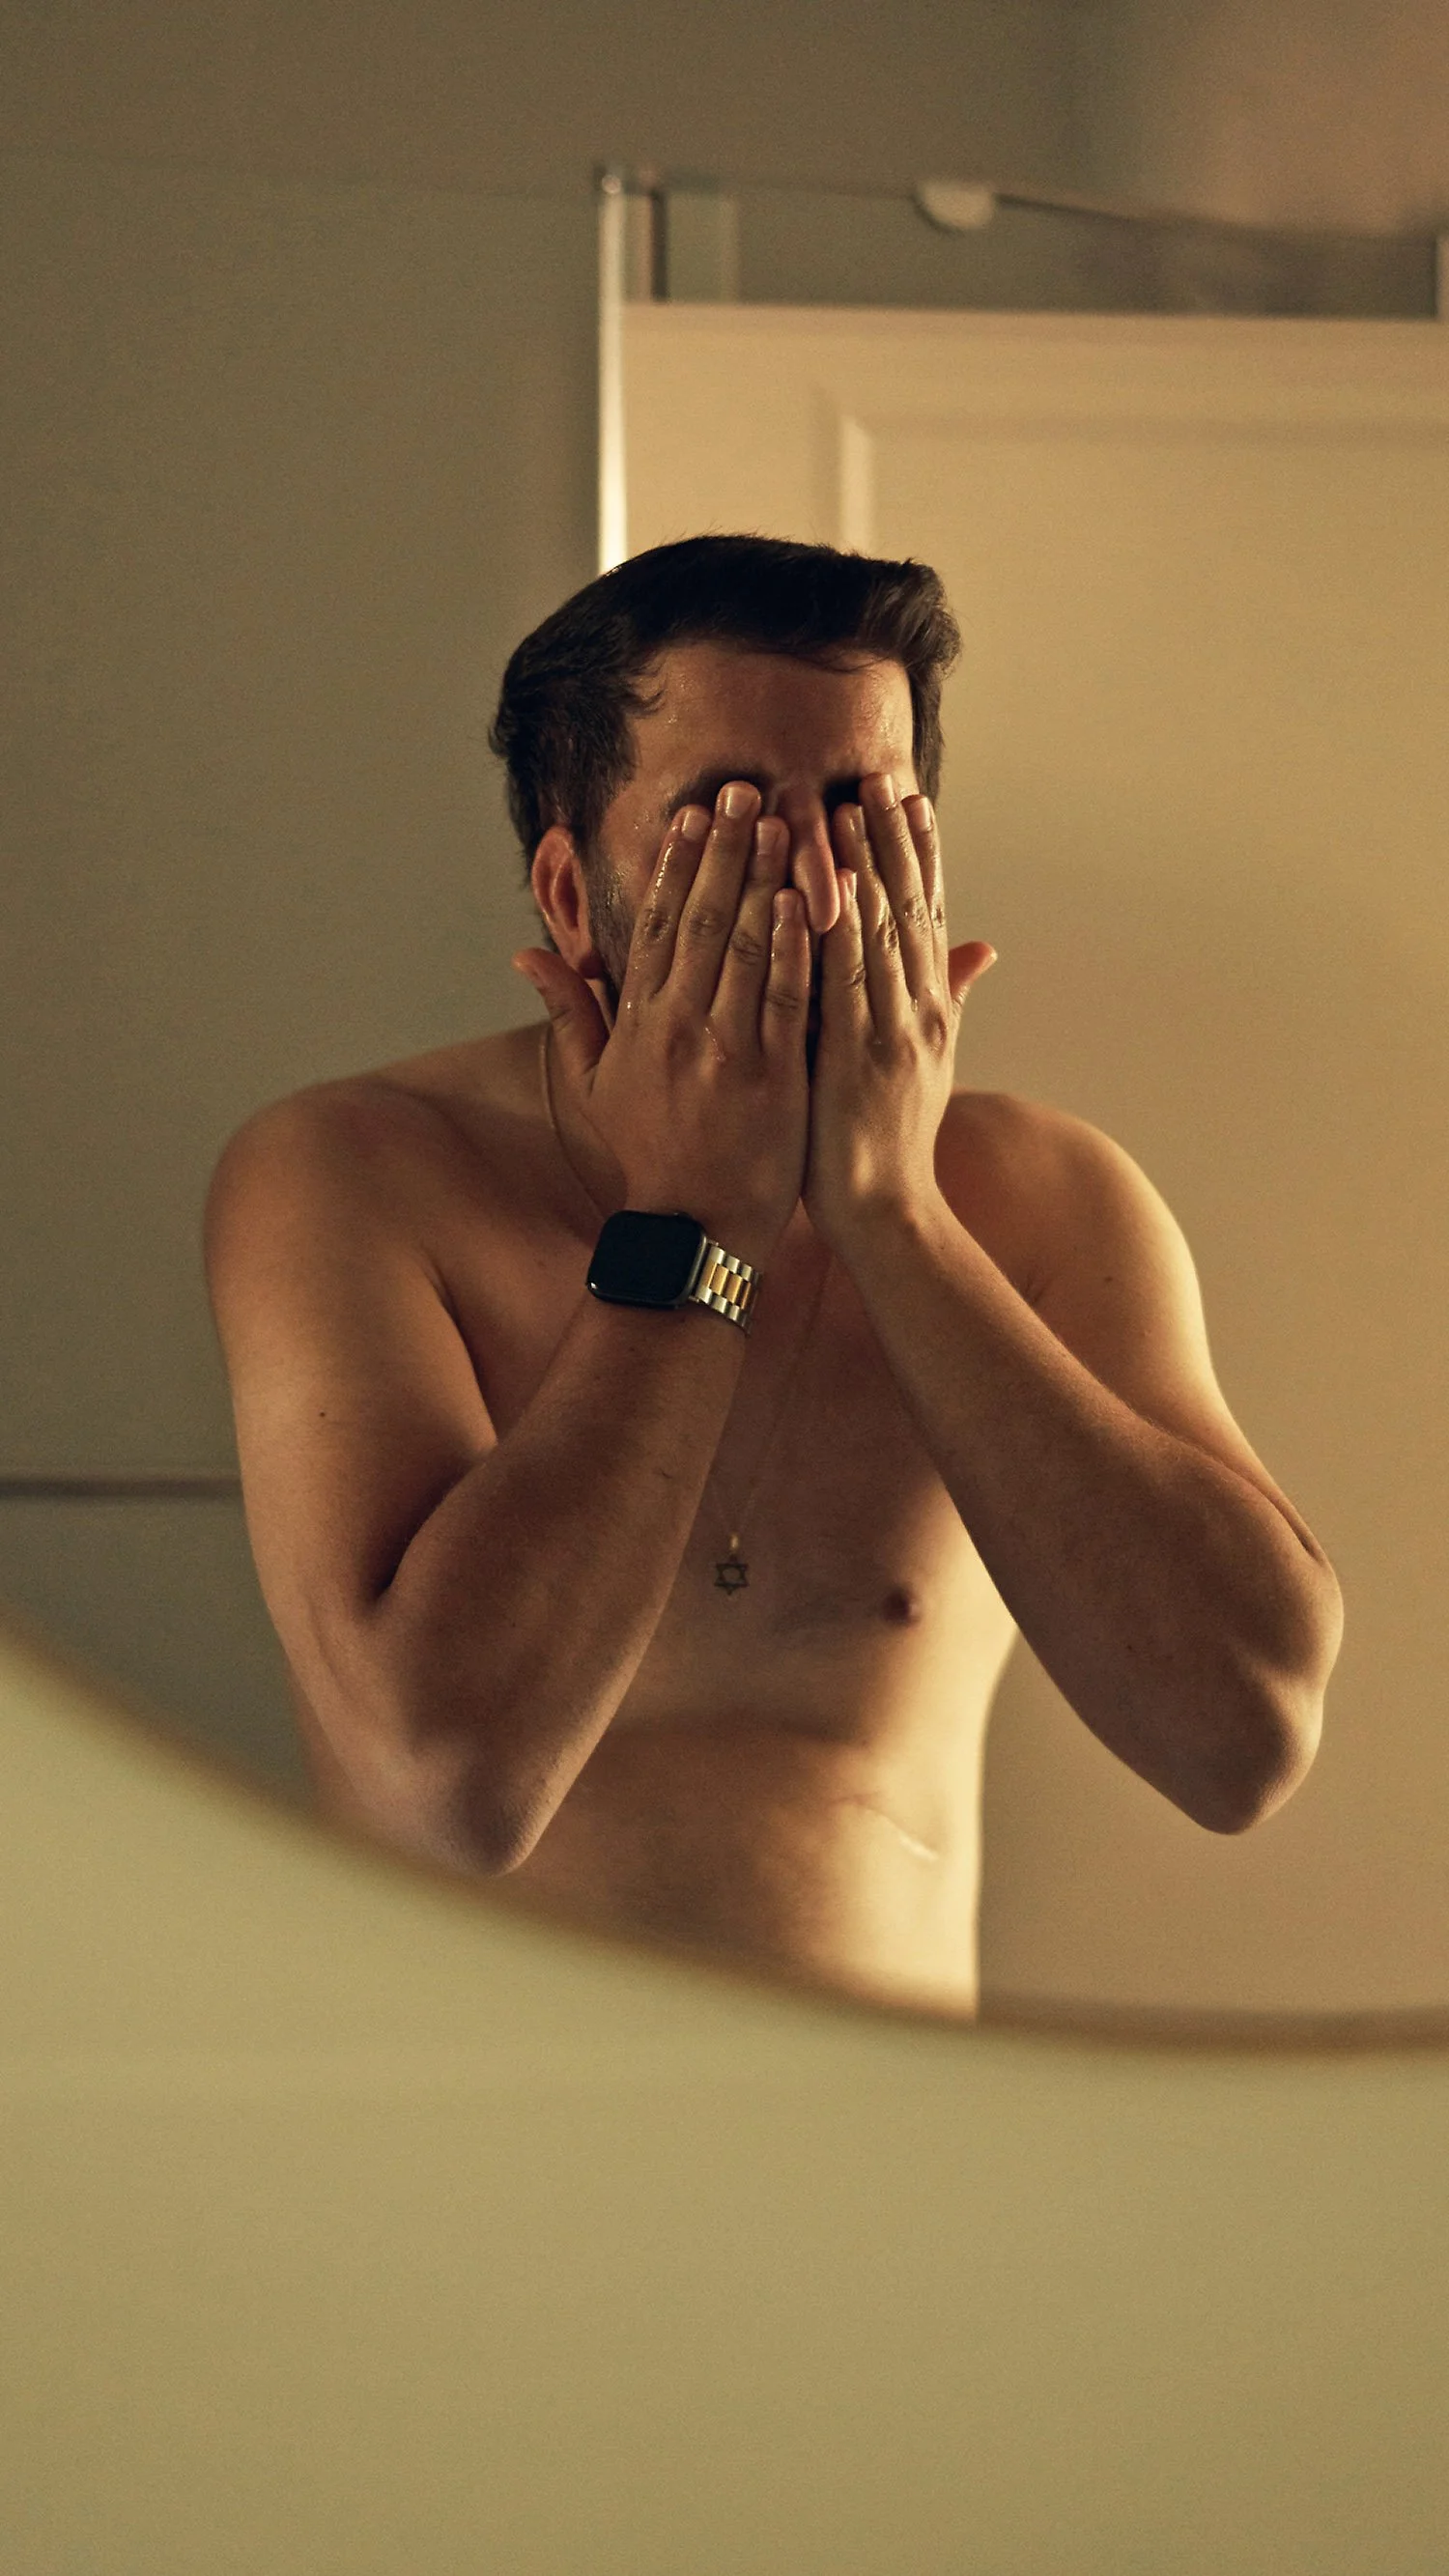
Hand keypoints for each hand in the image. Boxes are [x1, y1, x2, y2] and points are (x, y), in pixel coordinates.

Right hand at [513, 783, 811, 1267]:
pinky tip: (809, 899)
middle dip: (722, 850)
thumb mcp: (595, 1083)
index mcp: (639, 1023)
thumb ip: (569, 1012)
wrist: (694, 1227)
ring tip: (783, 821)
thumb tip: (525, 954)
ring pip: (744, 948)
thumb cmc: (649, 1153)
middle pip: (700, 920)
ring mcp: (728, 1051)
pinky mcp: (776, 1077)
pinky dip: (794, 946)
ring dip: (763, 880)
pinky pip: (785, 998)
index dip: (672, 865)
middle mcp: (679, 1028)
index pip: (654, 926)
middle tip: (743, 789)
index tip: (689, 813)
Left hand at [802, 774, 995, 1246]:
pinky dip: (830, 931)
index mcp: (931, 1010)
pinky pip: (840, 982)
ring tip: (846, 809)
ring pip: (876, 934)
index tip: (911, 799)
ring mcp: (888, 1032)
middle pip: (906, 910)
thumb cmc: (893, 1140)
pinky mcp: (852, 1057)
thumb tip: (983, 948)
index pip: (927, 915)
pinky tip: (815, 887)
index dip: (921, 854)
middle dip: (892, 841)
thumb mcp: (930, 1061)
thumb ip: (948, 997)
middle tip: (877, 778)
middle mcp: (917, 1011)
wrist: (887, 1210)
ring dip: (861, 869)